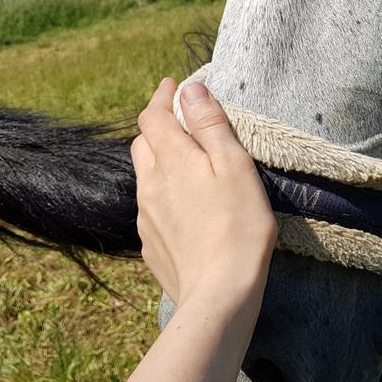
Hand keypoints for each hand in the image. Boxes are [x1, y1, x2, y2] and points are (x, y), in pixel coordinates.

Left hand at [130, 78, 276, 317]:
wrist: (219, 295)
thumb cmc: (238, 227)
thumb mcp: (235, 167)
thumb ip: (210, 125)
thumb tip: (189, 89)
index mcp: (171, 161)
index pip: (153, 116)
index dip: (161, 97)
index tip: (172, 86)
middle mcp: (150, 185)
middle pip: (143, 144)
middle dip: (158, 126)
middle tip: (180, 122)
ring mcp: (147, 217)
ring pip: (145, 177)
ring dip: (160, 162)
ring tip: (186, 164)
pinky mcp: (151, 245)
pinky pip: (151, 208)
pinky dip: (163, 195)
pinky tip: (185, 207)